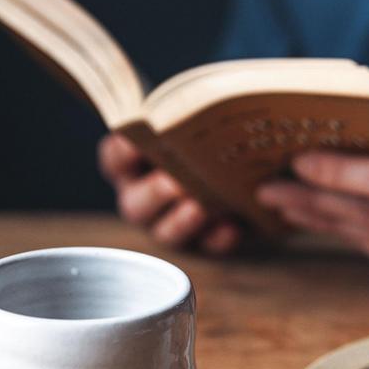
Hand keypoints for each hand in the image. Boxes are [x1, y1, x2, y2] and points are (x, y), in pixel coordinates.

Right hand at [98, 133, 241, 253]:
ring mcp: (171, 225)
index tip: (131, 140)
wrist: (253, 172)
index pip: (115, 160)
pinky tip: (232, 226)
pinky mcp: (205, 243)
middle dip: (153, 192)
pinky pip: (207, 247)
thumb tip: (226, 129)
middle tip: (172, 182)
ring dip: (180, 221)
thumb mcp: (215, 121)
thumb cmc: (220, 134)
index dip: (119, 152)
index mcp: (137, 164)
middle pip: (135, 203)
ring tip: (200, 207)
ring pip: (165, 232)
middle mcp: (146, 198)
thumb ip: (214, 122)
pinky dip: (217, 238)